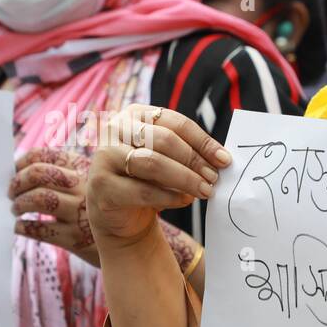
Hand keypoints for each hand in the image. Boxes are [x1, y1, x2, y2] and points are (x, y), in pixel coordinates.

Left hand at [10, 148, 97, 265]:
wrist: (134, 242)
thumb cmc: (106, 209)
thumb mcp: (95, 182)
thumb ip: (67, 173)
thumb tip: (22, 172)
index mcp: (85, 168)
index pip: (46, 155)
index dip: (23, 162)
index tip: (15, 169)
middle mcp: (83, 187)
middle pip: (39, 174)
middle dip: (17, 182)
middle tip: (11, 192)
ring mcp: (80, 213)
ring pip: (38, 200)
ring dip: (19, 204)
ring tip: (16, 209)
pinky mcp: (75, 239)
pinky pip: (40, 230)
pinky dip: (23, 227)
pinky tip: (20, 227)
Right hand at [87, 104, 229, 246]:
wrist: (117, 212)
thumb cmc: (146, 180)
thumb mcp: (166, 159)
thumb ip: (186, 153)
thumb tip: (221, 159)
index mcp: (135, 114)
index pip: (175, 122)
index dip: (203, 141)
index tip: (224, 159)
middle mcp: (115, 129)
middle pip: (164, 140)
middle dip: (194, 160)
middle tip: (214, 178)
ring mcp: (104, 156)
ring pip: (152, 163)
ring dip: (185, 178)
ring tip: (205, 191)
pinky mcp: (101, 185)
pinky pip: (142, 190)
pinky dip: (168, 197)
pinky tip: (184, 201)